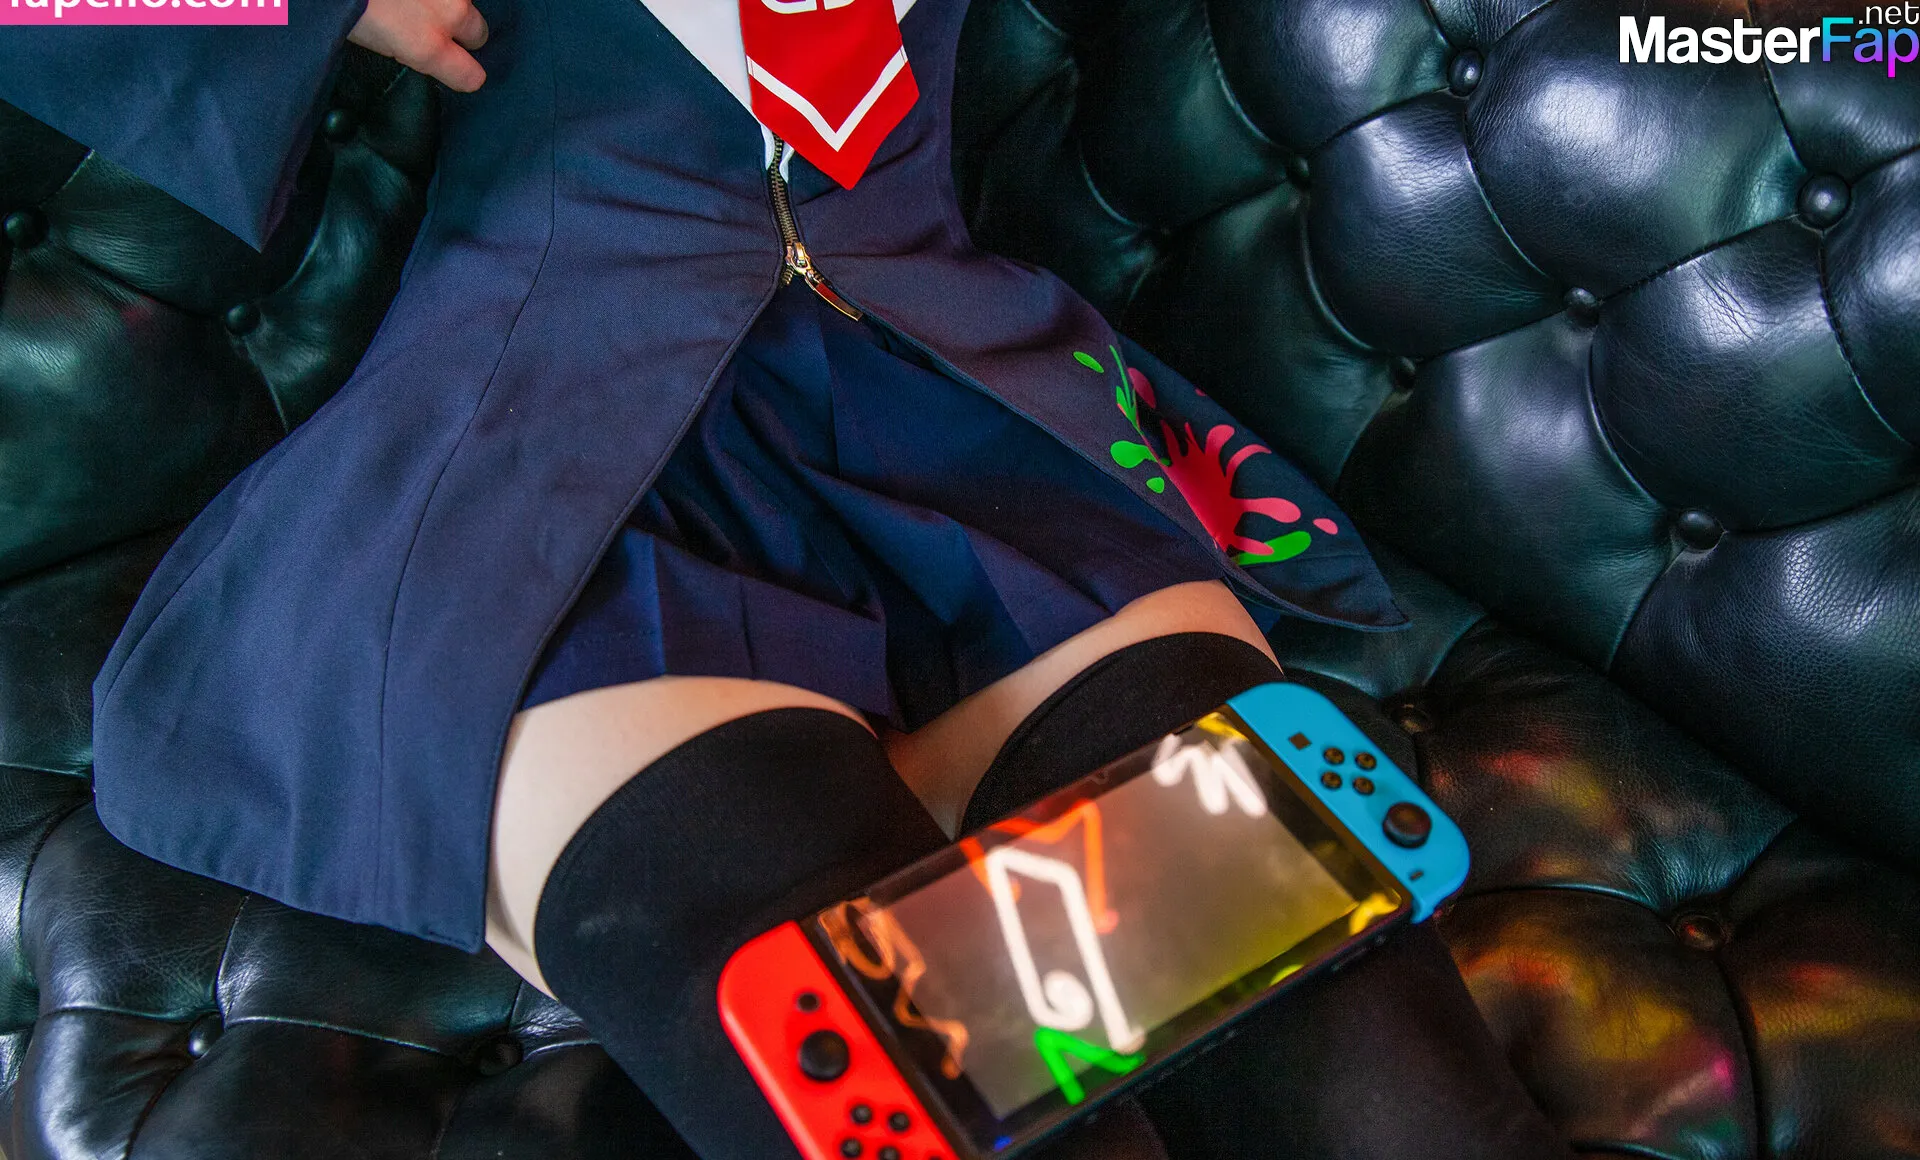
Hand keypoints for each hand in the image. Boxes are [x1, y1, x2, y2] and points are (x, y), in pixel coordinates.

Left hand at [348, 0, 489, 92]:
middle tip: (430, 21)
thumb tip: (424, 46)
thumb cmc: (342, 6)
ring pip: (467, 0)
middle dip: (460, 30)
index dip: (461, 73)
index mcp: (427, 45)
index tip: (451, 67)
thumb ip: (412, 48)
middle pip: (478, 32)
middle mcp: (449, 13)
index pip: (472, 76)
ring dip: (448, 1)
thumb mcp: (377, 41)